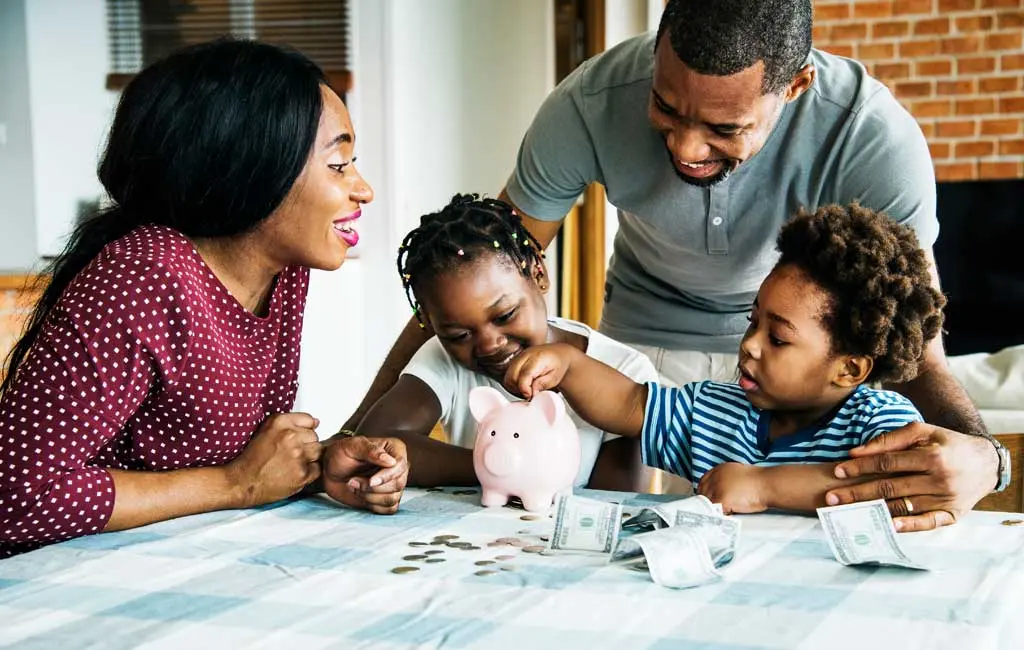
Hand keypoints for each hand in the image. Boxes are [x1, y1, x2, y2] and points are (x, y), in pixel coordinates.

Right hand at [226, 412, 322, 506]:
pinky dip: (309, 472)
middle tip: (289, 454)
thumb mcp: (266, 430)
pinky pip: (317, 468)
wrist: (242, 482)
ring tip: (292, 463)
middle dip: (306, 445)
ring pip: (318, 451)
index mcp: (280, 422)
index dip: (303, 431)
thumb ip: (291, 422)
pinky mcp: (302, 473)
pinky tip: (294, 473)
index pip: (309, 420)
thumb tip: (316, 422)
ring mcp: (297, 455)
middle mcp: (290, 436)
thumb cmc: (252, 459)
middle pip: (314, 437)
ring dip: (309, 458)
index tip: (294, 439)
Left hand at [321, 436, 408, 513]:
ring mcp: (392, 483)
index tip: (371, 481)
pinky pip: (389, 508)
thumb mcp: (351, 446)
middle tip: (353, 481)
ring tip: (354, 486)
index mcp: (394, 449)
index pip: (400, 465)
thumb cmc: (340, 454)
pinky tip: (360, 495)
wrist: (329, 471)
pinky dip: (373, 505)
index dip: (387, 476)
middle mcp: (397, 467)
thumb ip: (370, 450)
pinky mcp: (386, 498)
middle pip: (399, 484)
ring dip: (370, 497)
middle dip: (373, 488)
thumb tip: (391, 461)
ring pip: (393, 498)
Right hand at [503, 343, 575, 398]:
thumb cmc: (558, 364)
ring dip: (515, 389)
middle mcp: (525, 356)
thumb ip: (542, 384)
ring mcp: (518, 358)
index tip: (530, 396)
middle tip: (530, 395)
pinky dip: (513, 385)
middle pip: (512, 377)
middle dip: (519, 390)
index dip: (525, 389)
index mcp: (537, 358)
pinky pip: (507, 377)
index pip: (524, 375)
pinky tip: (523, 387)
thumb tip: (531, 393)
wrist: (558, 354)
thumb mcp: (555, 377)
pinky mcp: (514, 362)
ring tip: (528, 391)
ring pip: (507, 378)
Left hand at [697, 463, 769, 513]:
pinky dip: (719, 516)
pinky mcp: (722, 499)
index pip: (703, 482)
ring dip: (713, 510)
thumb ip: (727, 481)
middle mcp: (715, 477)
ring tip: (722, 514)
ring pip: (707, 503)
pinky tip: (726, 517)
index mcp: (719, 469)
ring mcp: (717, 488)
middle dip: (708, 503)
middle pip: (703, 493)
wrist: (768, 484)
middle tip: (715, 511)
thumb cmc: (760, 482)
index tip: (708, 501)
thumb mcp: (739, 475)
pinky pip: (715, 512)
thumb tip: (720, 492)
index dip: (705, 493)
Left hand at [826, 422, 998, 531]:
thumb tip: (856, 452)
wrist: (986, 462)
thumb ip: (890, 439)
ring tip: (848, 513)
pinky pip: (927, 523)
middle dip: (857, 492)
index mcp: (931, 457)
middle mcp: (939, 479)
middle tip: (831, 498)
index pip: (887, 463)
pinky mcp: (952, 515)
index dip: (860, 466)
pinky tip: (887, 526)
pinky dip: (908, 526)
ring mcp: (946, 499)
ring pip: (903, 506)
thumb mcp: (923, 431)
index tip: (838, 471)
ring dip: (873, 510)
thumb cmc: (947, 443)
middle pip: (889, 487)